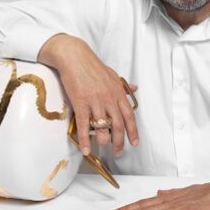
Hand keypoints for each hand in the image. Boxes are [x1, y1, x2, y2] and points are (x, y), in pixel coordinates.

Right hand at [38, 34, 138, 156]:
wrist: (74, 57)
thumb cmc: (92, 66)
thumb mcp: (113, 75)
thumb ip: (124, 86)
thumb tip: (135, 89)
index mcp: (118, 93)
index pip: (129, 116)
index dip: (133, 132)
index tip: (134, 142)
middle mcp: (109, 98)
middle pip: (118, 126)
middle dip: (119, 142)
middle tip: (118, 152)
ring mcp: (95, 101)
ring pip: (102, 127)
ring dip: (103, 141)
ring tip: (102, 147)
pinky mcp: (80, 103)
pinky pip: (84, 125)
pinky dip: (85, 140)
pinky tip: (85, 149)